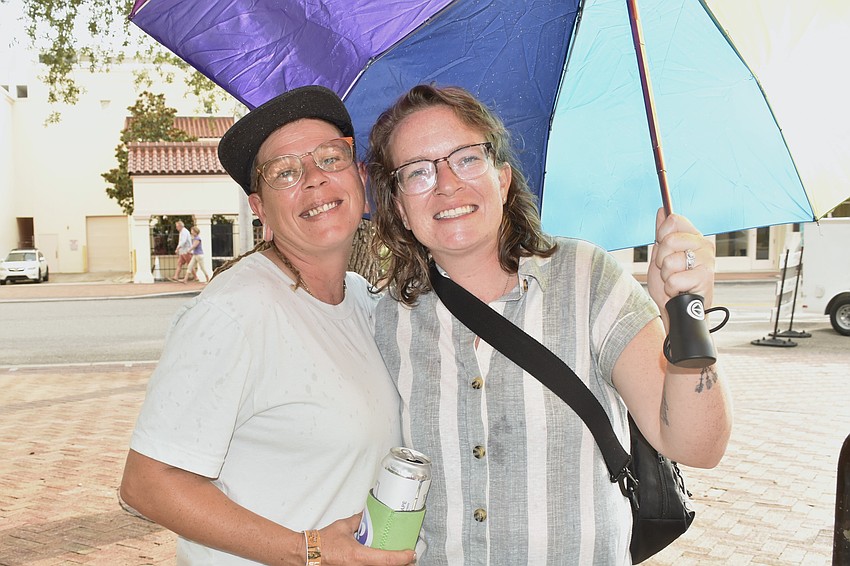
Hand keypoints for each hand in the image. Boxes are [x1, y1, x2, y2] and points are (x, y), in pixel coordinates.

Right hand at [317, 514, 415, 565]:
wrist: (308, 554)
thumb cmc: (322, 543)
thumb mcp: (344, 526)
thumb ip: (359, 520)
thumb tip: (368, 515)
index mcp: (359, 556)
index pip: (388, 559)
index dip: (403, 557)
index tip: (411, 553)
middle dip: (401, 564)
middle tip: (408, 558)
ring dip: (389, 565)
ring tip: (398, 561)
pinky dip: (377, 565)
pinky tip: (381, 562)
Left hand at [647, 208, 715, 327]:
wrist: (677, 309)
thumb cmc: (671, 284)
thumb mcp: (661, 256)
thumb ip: (662, 233)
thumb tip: (662, 210)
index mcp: (693, 237)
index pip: (673, 219)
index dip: (661, 235)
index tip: (663, 249)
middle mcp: (704, 245)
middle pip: (668, 240)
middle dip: (661, 259)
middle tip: (670, 270)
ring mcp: (707, 260)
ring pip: (669, 261)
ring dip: (666, 276)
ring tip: (676, 281)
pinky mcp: (706, 277)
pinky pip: (674, 279)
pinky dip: (671, 288)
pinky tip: (680, 290)